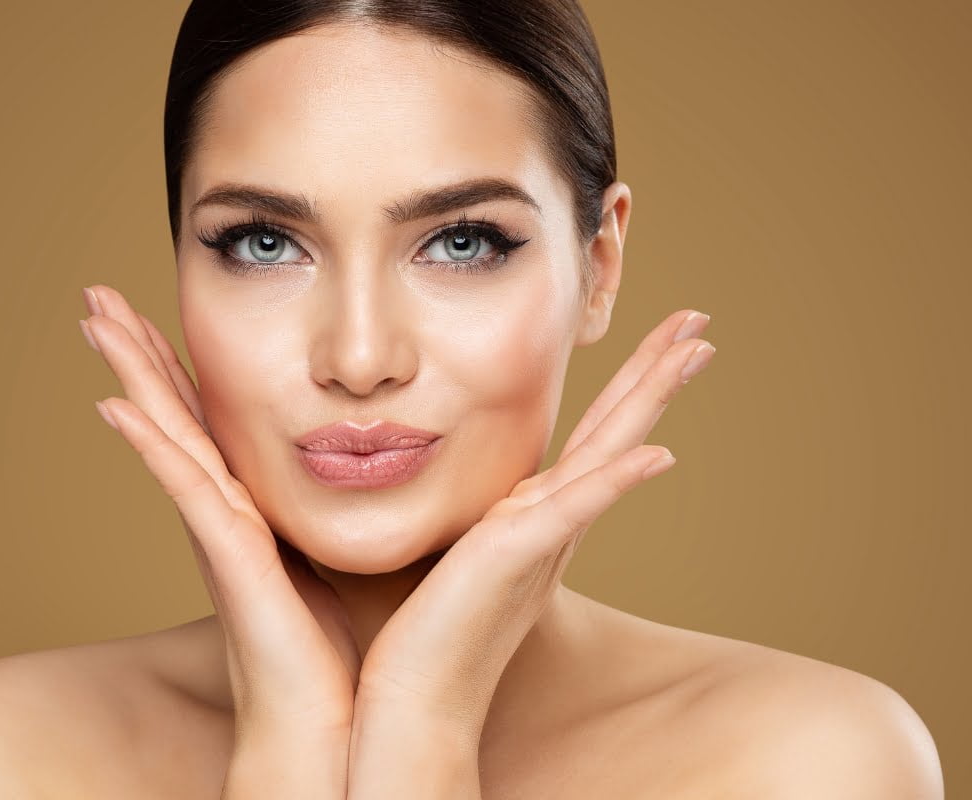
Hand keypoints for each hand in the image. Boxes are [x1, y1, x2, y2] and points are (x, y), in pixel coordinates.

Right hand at [77, 284, 358, 790]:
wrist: (333, 725)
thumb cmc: (345, 650)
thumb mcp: (345, 554)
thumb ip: (346, 510)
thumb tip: (385, 467)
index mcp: (250, 510)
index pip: (208, 421)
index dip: (178, 367)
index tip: (156, 313)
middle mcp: (223, 514)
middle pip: (172, 413)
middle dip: (137, 350)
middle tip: (98, 294)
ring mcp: (219, 532)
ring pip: (167, 433)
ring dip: (131, 372)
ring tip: (95, 316)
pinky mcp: (229, 556)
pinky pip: (184, 488)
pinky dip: (149, 444)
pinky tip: (115, 403)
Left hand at [352, 309, 715, 749]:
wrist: (416, 697)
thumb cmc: (428, 630)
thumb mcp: (459, 551)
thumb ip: (478, 518)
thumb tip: (468, 486)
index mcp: (538, 516)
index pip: (592, 437)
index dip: (626, 388)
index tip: (657, 341)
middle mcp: (553, 521)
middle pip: (617, 431)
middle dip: (655, 373)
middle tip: (697, 321)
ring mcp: (544, 537)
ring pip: (610, 452)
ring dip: (651, 399)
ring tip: (694, 349)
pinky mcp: (520, 556)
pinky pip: (579, 509)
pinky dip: (618, 480)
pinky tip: (659, 454)